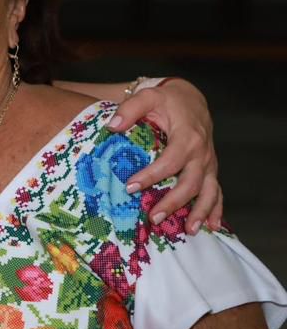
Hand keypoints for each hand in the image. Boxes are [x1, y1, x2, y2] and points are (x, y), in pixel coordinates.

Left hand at [109, 78, 221, 232]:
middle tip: (154, 218)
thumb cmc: (166, 100)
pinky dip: (216, 209)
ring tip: (189, 231)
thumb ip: (129, 110)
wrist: (190, 98)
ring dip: (200, 212)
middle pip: (191, 182)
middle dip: (174, 202)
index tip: (130, 187)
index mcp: (188, 136)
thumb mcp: (147, 97)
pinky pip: (217, 190)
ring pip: (209, 191)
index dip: (151, 176)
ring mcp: (209, 162)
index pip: (170, 161)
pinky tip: (211, 226)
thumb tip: (111, 126)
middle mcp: (203, 152)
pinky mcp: (211, 169)